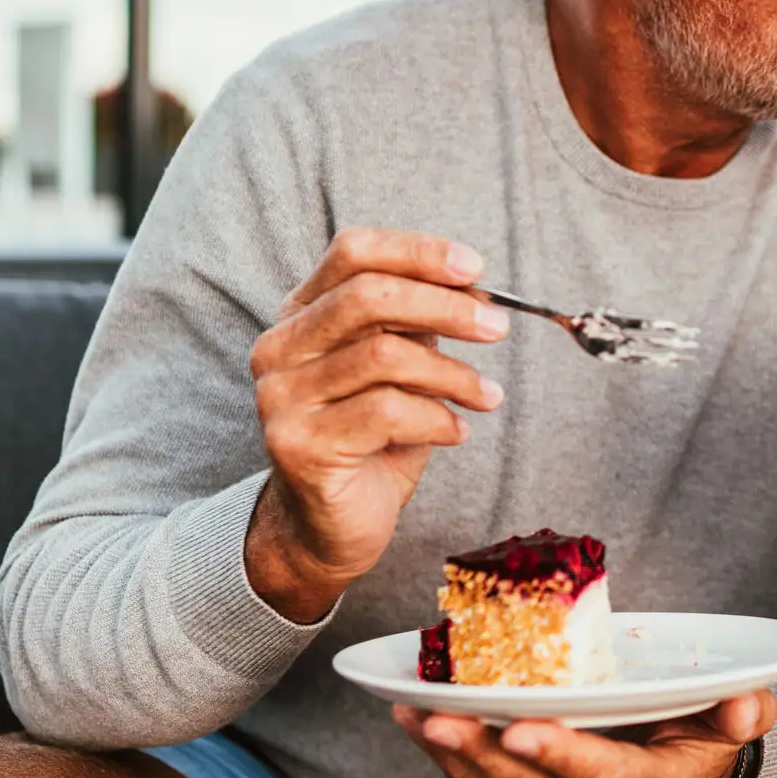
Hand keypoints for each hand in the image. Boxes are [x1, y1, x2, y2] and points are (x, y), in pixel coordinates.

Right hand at [245, 227, 509, 621]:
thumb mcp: (400, 368)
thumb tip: (476, 289)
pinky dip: (437, 418)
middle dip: (445, 307)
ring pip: (383, 355)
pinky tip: (457, 432)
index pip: (352, 251)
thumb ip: (419, 324)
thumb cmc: (373, 439)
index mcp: (301, 313)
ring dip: (453, 373)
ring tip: (487, 395)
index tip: (475, 269)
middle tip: (497, 328)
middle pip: (368, 296)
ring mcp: (281, 396)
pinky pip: (385, 412)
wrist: (329, 527)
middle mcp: (279, 347)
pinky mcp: (297, 443)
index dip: (417, 251)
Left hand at [393, 691, 776, 777]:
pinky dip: (449, 762)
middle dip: (485, 758)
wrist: (686, 774)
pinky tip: (415, 721)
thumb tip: (745, 706)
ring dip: (454, 760)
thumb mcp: (735, 720)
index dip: (564, 756)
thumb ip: (746, 710)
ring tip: (414, 714)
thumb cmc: (704, 735)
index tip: (521, 727)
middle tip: (441, 717)